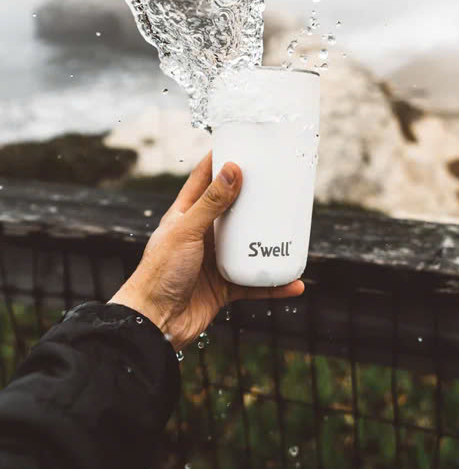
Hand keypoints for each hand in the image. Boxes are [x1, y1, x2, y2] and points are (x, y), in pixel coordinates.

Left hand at [109, 153, 303, 349]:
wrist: (153, 324)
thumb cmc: (159, 273)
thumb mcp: (186, 231)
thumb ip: (211, 203)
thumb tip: (233, 168)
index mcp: (186, 215)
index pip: (204, 179)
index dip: (220, 160)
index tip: (241, 143)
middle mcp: (202, 235)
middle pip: (233, 210)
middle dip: (255, 199)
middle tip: (279, 183)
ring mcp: (214, 261)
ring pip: (248, 246)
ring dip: (270, 241)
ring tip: (294, 230)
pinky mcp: (224, 288)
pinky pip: (255, 284)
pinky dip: (274, 285)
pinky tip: (295, 282)